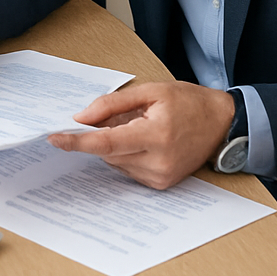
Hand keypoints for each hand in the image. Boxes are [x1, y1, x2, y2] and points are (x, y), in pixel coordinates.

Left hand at [47, 81, 234, 188]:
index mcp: (156, 135)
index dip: (77, 141)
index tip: (54, 138)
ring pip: (115, 161)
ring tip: (133, 125)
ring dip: (112, 144)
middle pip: (107, 153)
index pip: (106, 142)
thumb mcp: (149, 91)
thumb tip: (81, 117)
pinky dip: (123, 153)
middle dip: (96, 136)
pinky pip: (127, 169)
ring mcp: (161, 176)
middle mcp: (159, 161)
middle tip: (101, 118)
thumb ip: (112, 103)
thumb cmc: (187, 103)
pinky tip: (138, 138)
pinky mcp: (162, 184)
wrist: (221, 123)